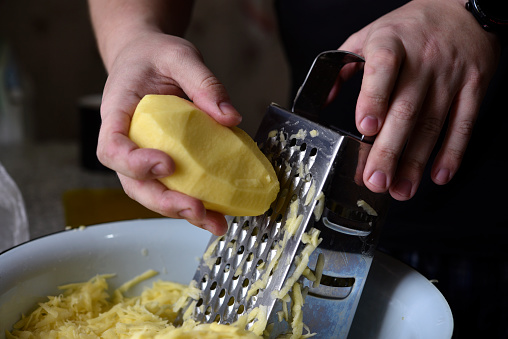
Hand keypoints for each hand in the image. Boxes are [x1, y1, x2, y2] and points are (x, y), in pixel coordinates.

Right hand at [97, 31, 240, 234]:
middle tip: (197, 209)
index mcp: (117, 112)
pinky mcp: (162, 162)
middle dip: (164, 201)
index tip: (167, 163)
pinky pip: (171, 185)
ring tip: (214, 222)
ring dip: (181, 211)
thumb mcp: (180, 56)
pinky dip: (192, 200)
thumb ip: (203, 82)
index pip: (112, 148)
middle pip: (132, 183)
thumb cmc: (155, 56)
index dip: (134, 163)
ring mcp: (142, 154)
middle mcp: (125, 140)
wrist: (146, 59)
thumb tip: (230, 117)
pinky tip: (217, 210)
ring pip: (152, 193)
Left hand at [339, 0, 500, 200]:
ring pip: (432, 124)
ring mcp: (450, 77)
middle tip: (375, 181)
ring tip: (400, 189)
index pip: (382, 69)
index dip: (374, 98)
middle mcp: (422, 61)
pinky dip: (452, 152)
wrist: (465, 10)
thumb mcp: (371, 34)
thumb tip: (322, 99)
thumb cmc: (410, 28)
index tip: (365, 127)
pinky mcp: (473, 88)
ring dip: (415, 162)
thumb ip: (343, 65)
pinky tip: (438, 175)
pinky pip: (463, 124)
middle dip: (388, 150)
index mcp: (390, 44)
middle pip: (405, 110)